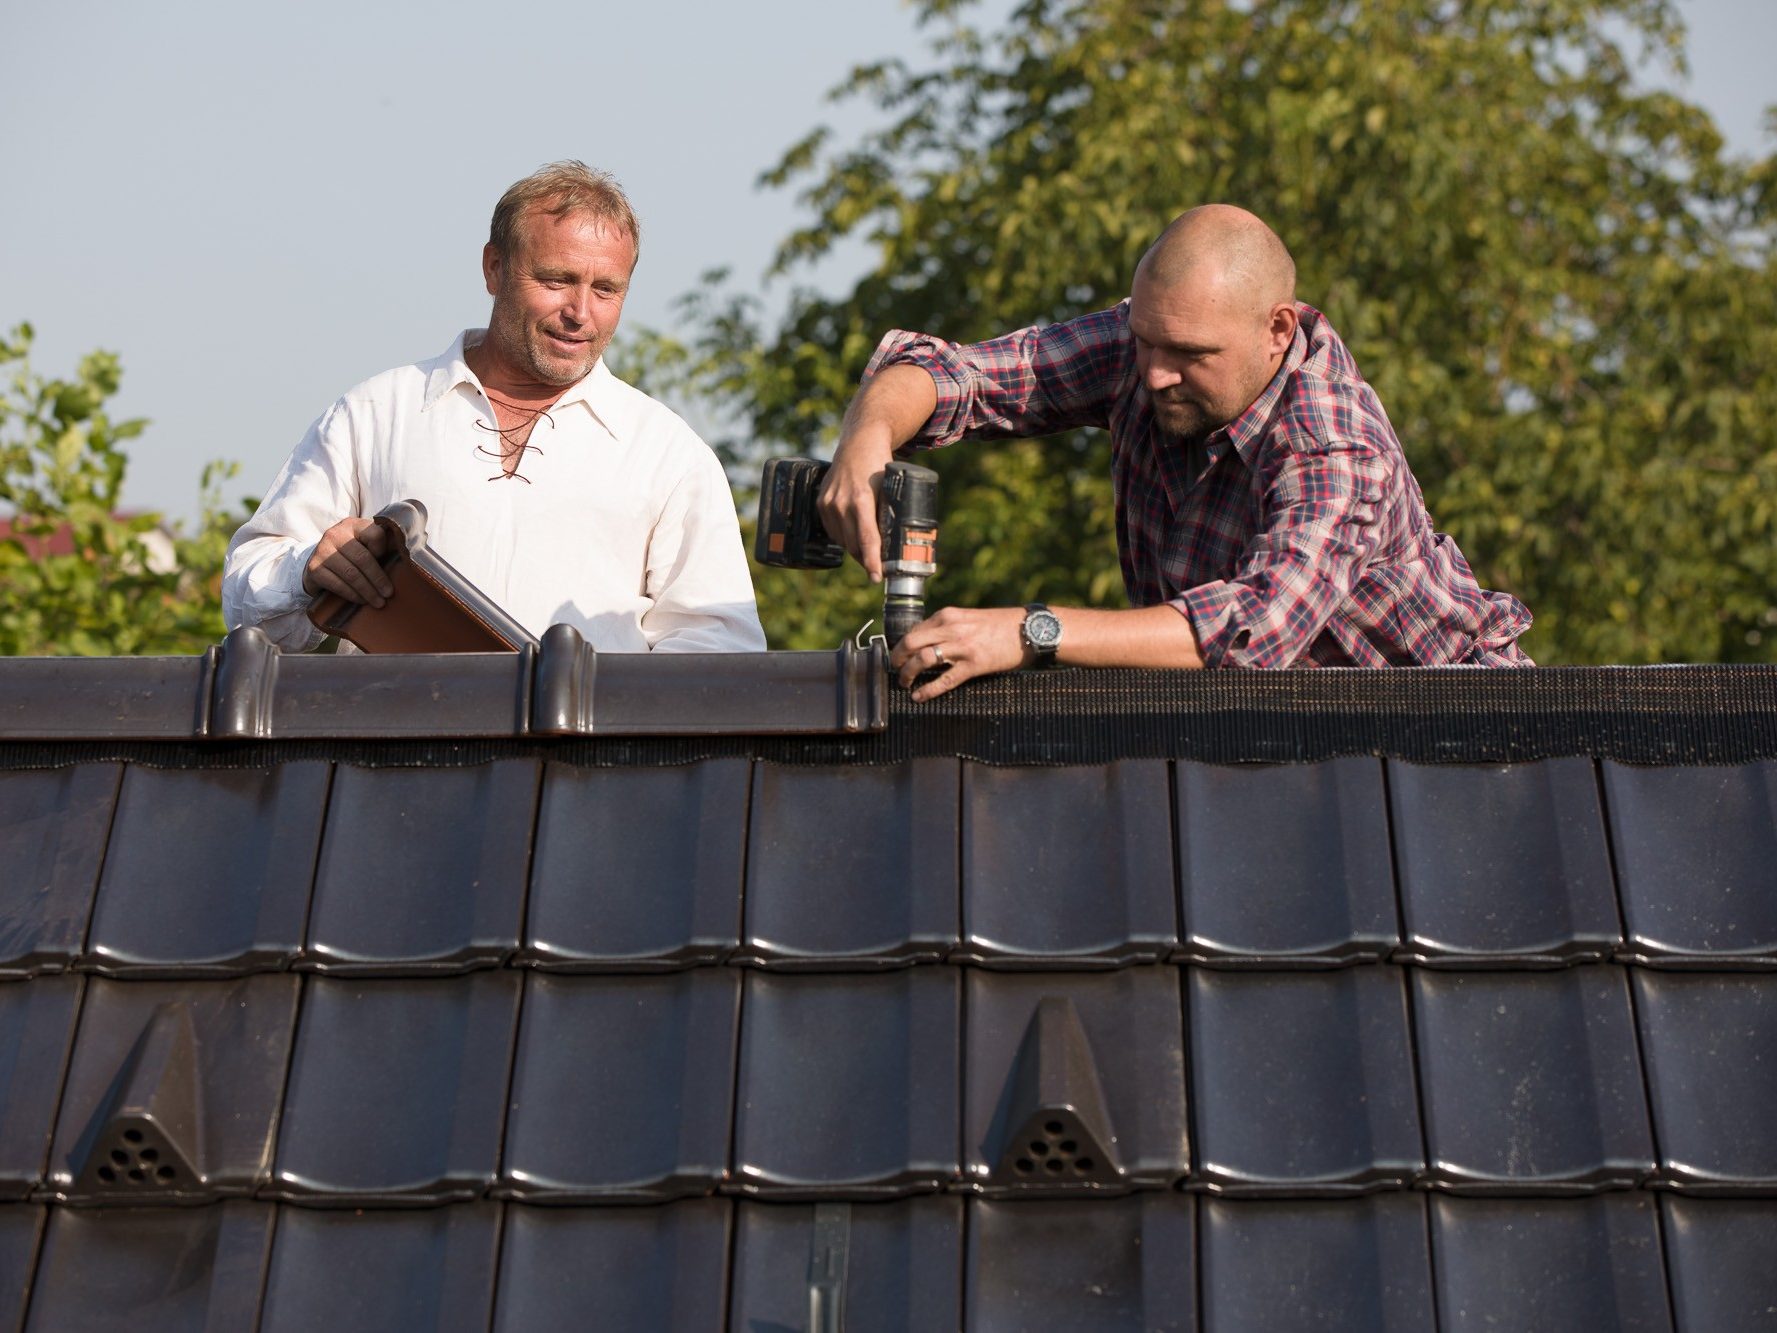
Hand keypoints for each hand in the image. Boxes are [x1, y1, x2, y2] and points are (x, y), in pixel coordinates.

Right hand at [302, 517, 393, 606]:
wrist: (318, 563)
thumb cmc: (351, 555)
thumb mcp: (364, 544)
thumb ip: (381, 546)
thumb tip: (408, 559)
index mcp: (353, 525)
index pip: (375, 534)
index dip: (383, 550)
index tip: (390, 563)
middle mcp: (335, 534)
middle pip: (363, 558)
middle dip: (378, 579)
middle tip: (388, 594)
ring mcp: (322, 550)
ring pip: (351, 574)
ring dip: (368, 591)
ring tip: (379, 602)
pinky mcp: (314, 568)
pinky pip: (338, 584)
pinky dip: (353, 595)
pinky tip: (362, 600)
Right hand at [817, 425, 894, 582]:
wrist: (859, 443)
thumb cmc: (880, 465)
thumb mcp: (890, 488)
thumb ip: (890, 513)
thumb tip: (896, 545)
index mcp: (861, 499)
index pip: (867, 539)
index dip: (872, 562)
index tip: (877, 577)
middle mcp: (841, 503)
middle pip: (854, 544)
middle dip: (866, 559)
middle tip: (879, 568)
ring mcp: (828, 503)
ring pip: (843, 540)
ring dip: (856, 550)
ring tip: (868, 554)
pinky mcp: (821, 503)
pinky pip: (833, 531)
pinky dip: (844, 538)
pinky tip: (854, 538)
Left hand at [888, 606, 1030, 700]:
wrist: (1028, 630)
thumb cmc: (1001, 624)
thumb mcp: (969, 617)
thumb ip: (949, 627)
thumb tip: (929, 642)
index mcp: (948, 615)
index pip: (914, 630)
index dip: (901, 645)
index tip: (899, 655)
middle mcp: (951, 628)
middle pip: (910, 643)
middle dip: (897, 658)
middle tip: (894, 669)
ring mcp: (962, 647)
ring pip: (922, 660)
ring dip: (908, 673)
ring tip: (904, 683)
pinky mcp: (973, 665)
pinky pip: (944, 680)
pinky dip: (928, 690)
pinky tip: (918, 696)